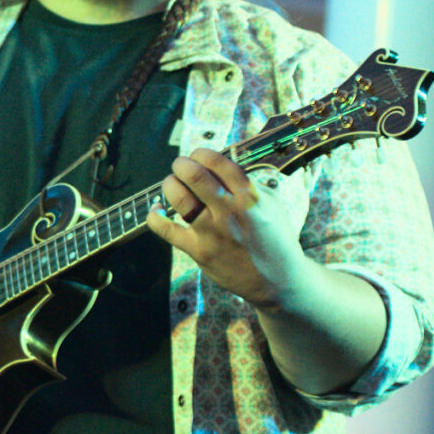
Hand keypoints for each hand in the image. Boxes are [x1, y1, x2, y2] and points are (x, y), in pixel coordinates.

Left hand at [148, 147, 308, 308]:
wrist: (278, 280)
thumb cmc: (274, 238)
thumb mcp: (270, 204)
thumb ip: (247, 184)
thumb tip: (220, 165)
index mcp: (250, 197)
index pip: (219, 163)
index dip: (202, 153)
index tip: (197, 155)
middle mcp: (230, 212)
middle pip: (195, 176)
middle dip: (182, 164)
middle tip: (180, 166)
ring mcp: (212, 232)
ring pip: (179, 198)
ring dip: (169, 185)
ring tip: (171, 184)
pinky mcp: (199, 251)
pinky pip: (166, 230)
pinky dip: (155, 216)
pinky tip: (157, 209)